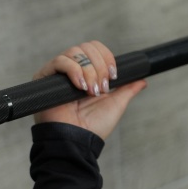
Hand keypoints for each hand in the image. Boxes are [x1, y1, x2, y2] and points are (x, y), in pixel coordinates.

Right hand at [32, 41, 146, 139]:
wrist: (77, 141)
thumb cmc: (93, 127)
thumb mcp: (116, 104)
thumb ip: (127, 89)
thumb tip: (142, 80)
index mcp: (87, 74)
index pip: (95, 49)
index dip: (107, 57)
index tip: (114, 76)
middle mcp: (72, 71)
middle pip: (86, 47)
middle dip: (99, 66)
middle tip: (102, 87)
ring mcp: (58, 74)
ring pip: (74, 52)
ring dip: (89, 71)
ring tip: (91, 91)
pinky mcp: (44, 78)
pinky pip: (60, 61)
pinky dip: (75, 71)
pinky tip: (80, 87)